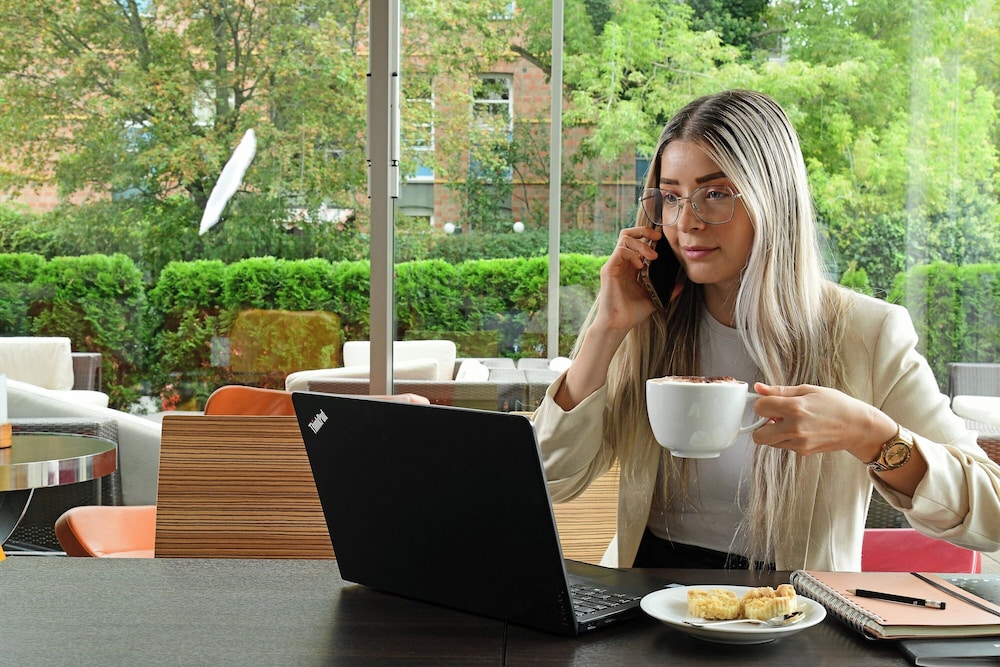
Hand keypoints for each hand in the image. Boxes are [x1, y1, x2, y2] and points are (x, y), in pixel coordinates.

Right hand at [593, 226, 671, 333]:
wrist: (619, 324)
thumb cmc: (632, 312)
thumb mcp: (654, 298)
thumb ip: (667, 290)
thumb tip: (680, 284)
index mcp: (630, 267)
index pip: (636, 242)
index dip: (648, 236)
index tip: (662, 240)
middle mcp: (621, 263)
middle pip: (627, 234)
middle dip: (644, 230)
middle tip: (658, 238)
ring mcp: (614, 264)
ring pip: (624, 238)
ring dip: (641, 244)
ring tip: (653, 256)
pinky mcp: (609, 269)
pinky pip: (620, 251)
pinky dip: (633, 254)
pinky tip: (641, 266)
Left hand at [749, 382, 896, 458]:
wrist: (858, 426)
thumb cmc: (836, 405)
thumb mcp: (809, 390)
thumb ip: (780, 391)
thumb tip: (759, 388)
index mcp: (795, 408)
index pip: (759, 408)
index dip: (762, 403)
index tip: (770, 401)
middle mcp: (795, 428)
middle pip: (758, 435)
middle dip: (761, 425)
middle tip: (774, 416)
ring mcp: (799, 443)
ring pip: (769, 443)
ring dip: (773, 433)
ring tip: (789, 422)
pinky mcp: (803, 452)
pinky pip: (783, 446)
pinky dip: (785, 438)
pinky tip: (799, 429)